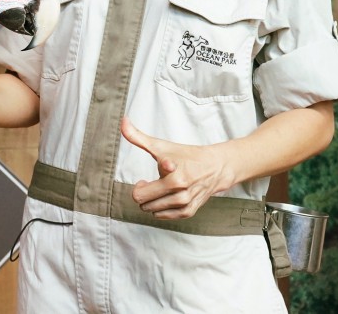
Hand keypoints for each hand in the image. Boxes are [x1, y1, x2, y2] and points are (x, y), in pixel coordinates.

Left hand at [120, 116, 236, 219]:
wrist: (214, 167)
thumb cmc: (185, 155)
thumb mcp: (161, 146)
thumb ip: (137, 137)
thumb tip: (123, 121)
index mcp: (173, 174)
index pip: (147, 187)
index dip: (146, 182)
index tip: (163, 168)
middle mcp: (180, 190)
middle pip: (142, 200)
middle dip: (141, 191)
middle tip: (147, 182)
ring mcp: (185, 202)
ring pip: (150, 209)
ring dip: (149, 200)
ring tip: (156, 188)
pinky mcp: (189, 211)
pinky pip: (162, 216)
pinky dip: (158, 209)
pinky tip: (162, 198)